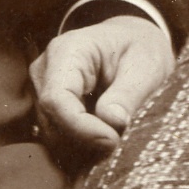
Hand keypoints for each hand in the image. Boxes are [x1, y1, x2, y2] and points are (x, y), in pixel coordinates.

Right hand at [35, 3, 179, 151]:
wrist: (131, 40)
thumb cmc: (140, 49)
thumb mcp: (146, 67)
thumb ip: (127, 95)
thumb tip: (111, 122)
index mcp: (67, 53)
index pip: (56, 99)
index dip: (80, 127)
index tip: (112, 140)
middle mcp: (44, 71)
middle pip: (51, 120)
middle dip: (85, 140)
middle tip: (120, 140)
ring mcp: (42, 89)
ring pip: (51, 133)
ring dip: (83, 147)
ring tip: (114, 137)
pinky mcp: (48, 106)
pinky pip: (57, 136)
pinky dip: (81, 147)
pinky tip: (103, 138)